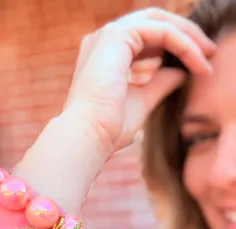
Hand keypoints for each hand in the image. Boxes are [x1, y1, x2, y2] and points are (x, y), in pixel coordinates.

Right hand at [64, 7, 215, 152]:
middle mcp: (104, 41)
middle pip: (154, 23)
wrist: (89, 135)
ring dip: (187, 37)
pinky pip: (160, 31)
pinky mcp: (116, 36)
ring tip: (207, 55)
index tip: (197, 64)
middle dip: (185, 35)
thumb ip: (159, 84)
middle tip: (208, 52)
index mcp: (106, 56)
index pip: (146, 39)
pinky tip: (197, 59)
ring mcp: (107, 36)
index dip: (174, 47)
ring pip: (159, 22)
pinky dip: (182, 43)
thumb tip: (180, 73)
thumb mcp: (142, 101)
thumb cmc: (109, 127)